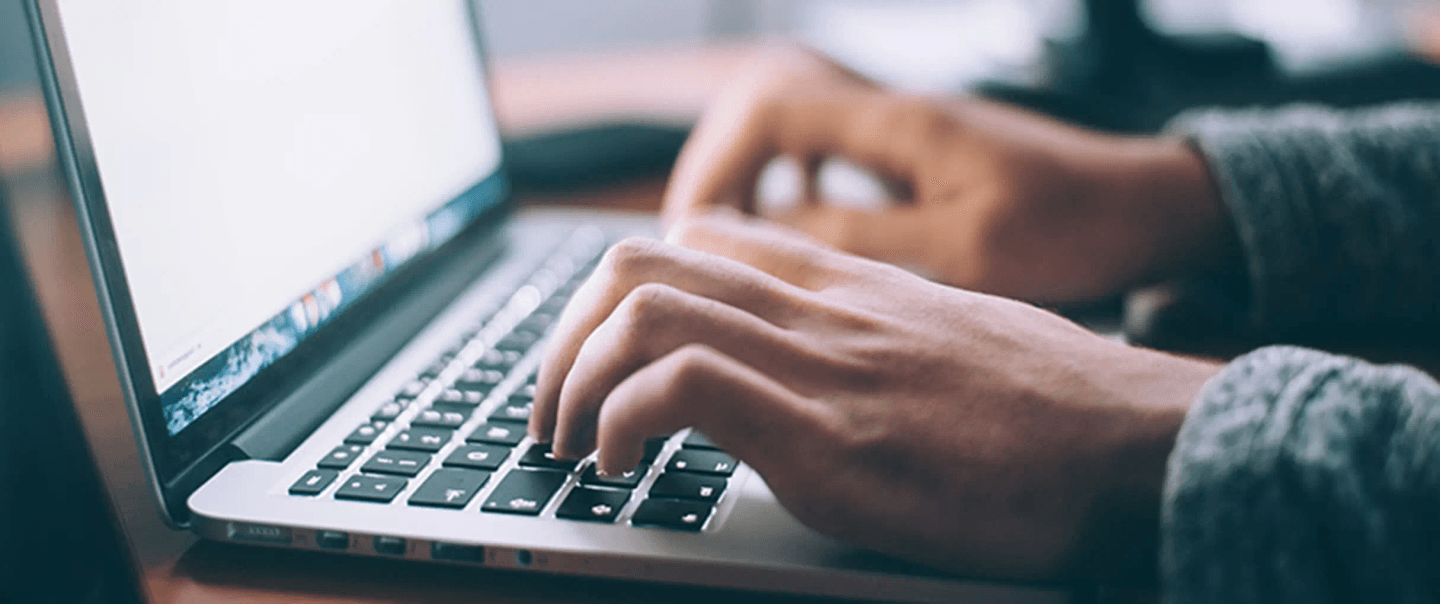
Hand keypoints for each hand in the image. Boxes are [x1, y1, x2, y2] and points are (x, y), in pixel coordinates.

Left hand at [530, 214, 1221, 581]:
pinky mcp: (830, 439)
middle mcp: (822, 310)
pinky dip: (621, 421)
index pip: (698, 239)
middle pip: (641, 263)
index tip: (600, 359)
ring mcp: (823, 367)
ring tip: (569, 444)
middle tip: (553, 410)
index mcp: (848, 286)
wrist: (1144, 447)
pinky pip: (683, 387)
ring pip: (643, 309)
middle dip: (564, 337)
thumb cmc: (1059, 410)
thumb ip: (873, 336)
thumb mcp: (953, 341)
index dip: (619, 294)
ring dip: (572, 379)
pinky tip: (621, 468)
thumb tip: (819, 368)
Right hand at [663, 45, 1234, 303]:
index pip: (770, 111)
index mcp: (899, 124)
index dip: (718, 167)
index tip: (696, 233)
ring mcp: (907, 133)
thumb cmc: (1074, 228)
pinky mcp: (921, 158)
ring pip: (796, 138)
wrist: (1149, 207)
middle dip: (722, 177)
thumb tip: (766, 236)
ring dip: (756, 186)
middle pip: (767, 115)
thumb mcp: (963, 250)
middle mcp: (894, 114)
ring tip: (732, 250)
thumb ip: (861, 239)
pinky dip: (798, 193)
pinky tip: (799, 241)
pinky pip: (832, 159)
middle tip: (698, 249)